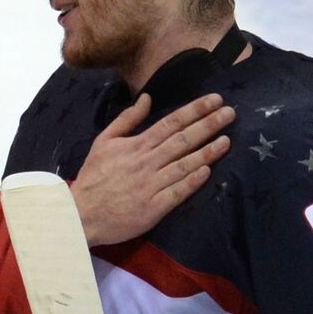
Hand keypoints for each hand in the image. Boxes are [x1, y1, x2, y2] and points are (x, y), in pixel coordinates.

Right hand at [70, 93, 232, 246]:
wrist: (81, 214)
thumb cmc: (93, 177)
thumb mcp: (103, 142)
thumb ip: (126, 120)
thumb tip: (147, 99)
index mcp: (135, 145)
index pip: (171, 123)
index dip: (195, 110)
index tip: (215, 100)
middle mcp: (146, 162)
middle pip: (182, 140)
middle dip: (208, 125)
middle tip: (231, 113)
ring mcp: (151, 185)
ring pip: (184, 165)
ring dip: (207, 151)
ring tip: (227, 140)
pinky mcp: (154, 207)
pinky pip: (178, 192)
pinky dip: (193, 181)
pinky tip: (208, 171)